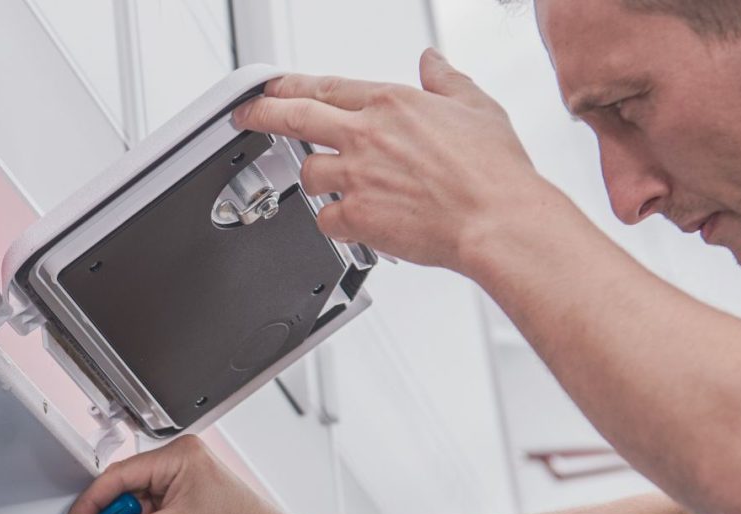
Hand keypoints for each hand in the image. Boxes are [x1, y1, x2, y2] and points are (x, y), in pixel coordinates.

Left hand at [232, 49, 545, 271]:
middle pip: (295, 117)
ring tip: (336, 188)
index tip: (275, 86)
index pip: (327, 86)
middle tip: (245, 117)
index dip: (293, 85)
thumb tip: (433, 62)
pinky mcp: (358, 217)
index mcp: (392, 102)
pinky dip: (336, 223)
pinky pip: (326, 220)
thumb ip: (446, 81)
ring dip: (317, 181)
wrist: (496, 219)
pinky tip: (353, 224)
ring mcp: (358, 177)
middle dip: (262, 114)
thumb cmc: (493, 172)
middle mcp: (367, 135)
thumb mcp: (476, 107)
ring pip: (309, 174)